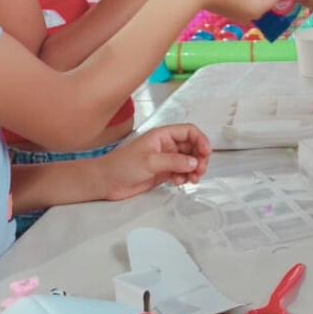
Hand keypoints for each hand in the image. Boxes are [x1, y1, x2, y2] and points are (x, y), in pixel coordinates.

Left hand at [96, 124, 211, 200]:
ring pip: (188, 161)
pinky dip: (185, 177)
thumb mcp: (150, 161)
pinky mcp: (163, 172)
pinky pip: (181, 172)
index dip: (200, 140)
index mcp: (162, 135)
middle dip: (199, 157)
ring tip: (193, 178)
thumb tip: (193, 162)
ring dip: (194, 169)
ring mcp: (165, 159)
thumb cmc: (121, 165)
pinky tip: (180, 182)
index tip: (206, 153)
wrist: (107, 182)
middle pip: (192, 147)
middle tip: (200, 169)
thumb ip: (174, 161)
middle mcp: (166, 146)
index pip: (189, 131)